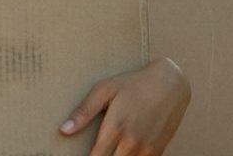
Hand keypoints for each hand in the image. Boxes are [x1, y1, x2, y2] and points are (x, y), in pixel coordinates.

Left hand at [60, 57, 190, 155]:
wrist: (170, 84)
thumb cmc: (132, 84)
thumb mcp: (104, 90)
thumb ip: (83, 112)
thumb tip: (63, 130)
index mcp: (114, 128)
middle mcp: (131, 143)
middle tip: (97, 151)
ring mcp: (147, 149)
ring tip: (110, 150)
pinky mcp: (159, 150)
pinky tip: (123, 152)